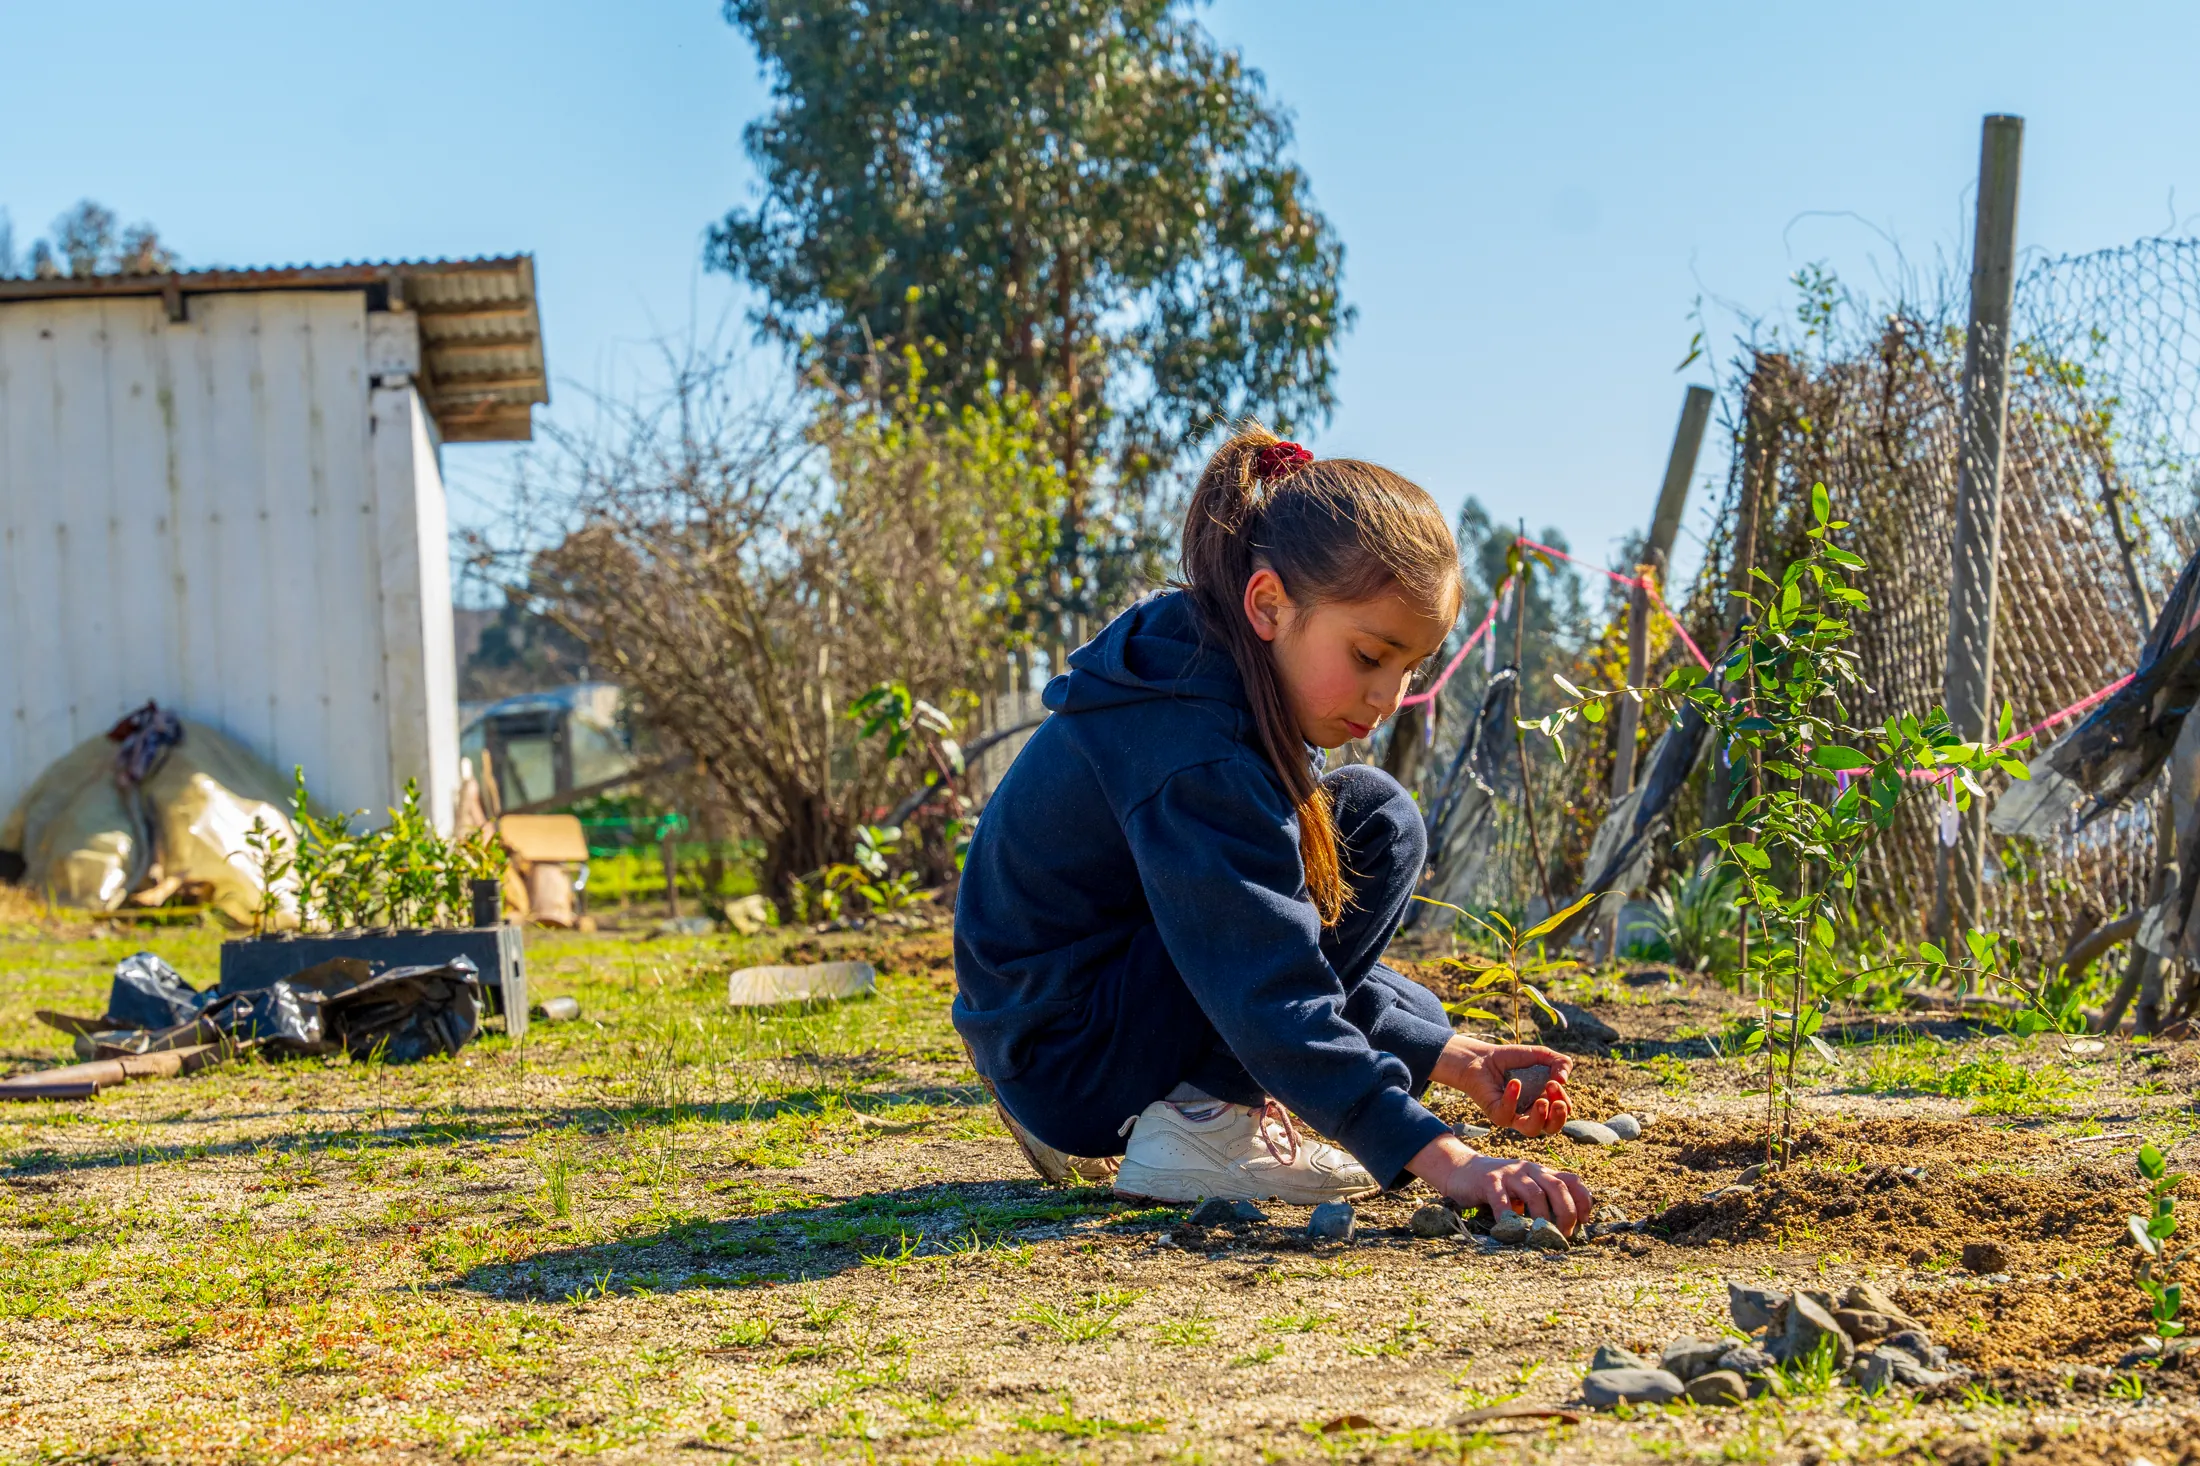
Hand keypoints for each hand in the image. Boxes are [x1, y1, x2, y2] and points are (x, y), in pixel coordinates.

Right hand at [1407, 1134, 1592, 1234]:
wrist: (1461, 1170)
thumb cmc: (1497, 1186)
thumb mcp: (1524, 1187)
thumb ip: (1542, 1198)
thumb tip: (1567, 1225)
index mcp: (1541, 1172)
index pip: (1572, 1181)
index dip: (1583, 1201)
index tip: (1584, 1222)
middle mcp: (1529, 1170)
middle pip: (1558, 1187)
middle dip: (1566, 1213)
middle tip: (1563, 1235)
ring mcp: (1509, 1174)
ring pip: (1535, 1194)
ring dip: (1542, 1218)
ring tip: (1541, 1236)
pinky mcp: (1488, 1181)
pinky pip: (1502, 1202)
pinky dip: (1510, 1220)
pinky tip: (1511, 1232)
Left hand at [1431, 1036, 1574, 1136]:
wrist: (1482, 1057)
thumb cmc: (1511, 1059)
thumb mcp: (1541, 1056)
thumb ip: (1560, 1063)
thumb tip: (1564, 1080)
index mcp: (1545, 1101)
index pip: (1562, 1110)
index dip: (1563, 1100)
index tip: (1555, 1081)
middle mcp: (1531, 1113)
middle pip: (1552, 1128)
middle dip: (1559, 1117)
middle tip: (1556, 1102)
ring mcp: (1513, 1116)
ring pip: (1531, 1130)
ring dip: (1540, 1118)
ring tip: (1542, 1102)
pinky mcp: (1497, 1114)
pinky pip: (1506, 1115)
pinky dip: (1512, 1099)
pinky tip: (1515, 1083)